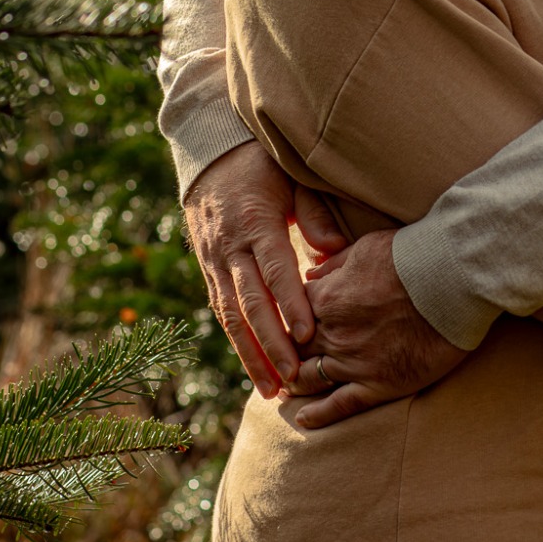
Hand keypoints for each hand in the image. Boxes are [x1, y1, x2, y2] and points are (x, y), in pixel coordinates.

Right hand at [183, 142, 346, 394]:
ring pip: (230, 315)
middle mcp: (230, 246)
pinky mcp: (208, 269)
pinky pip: (221, 311)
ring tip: (271, 389)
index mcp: (254, 221)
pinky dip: (237, 341)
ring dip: (250, 354)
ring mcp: (214, 260)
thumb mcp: (291, 177)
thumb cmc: (265, 164)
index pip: (274, 270)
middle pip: (250, 302)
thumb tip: (334, 251)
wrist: (212, 153)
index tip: (310, 334)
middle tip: (294, 376)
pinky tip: (253, 367)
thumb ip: (313, 213)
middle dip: (271, 343)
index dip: (291, 303)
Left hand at [283, 230, 467, 428]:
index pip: (291, 313)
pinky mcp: (378, 384)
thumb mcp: (365, 247)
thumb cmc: (412, 256)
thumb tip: (310, 274)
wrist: (453, 280)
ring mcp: (353, 362)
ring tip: (288, 390)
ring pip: (309, 379)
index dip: (287, 320)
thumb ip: (334, 264)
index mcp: (327, 297)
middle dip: (285, 355)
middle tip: (279, 362)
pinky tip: (306, 420)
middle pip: (294, 349)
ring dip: (295, 384)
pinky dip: (319, 415)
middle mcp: (332, 332)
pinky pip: (339, 406)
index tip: (286, 326)